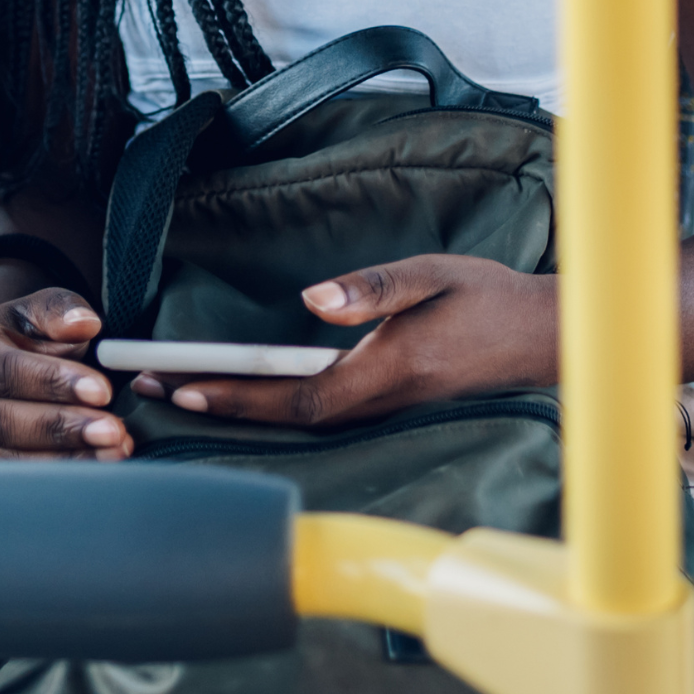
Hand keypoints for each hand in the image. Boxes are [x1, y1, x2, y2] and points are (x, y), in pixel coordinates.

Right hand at [0, 289, 129, 459]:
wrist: (9, 356)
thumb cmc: (29, 332)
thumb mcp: (40, 308)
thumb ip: (60, 310)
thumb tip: (84, 323)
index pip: (10, 372)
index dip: (54, 382)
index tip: (101, 390)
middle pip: (6, 422)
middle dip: (62, 428)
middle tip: (111, 430)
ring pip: (14, 458)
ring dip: (68, 457)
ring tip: (114, 450)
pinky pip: (26, 476)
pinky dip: (64, 472)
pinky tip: (99, 465)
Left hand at [134, 256, 555, 429]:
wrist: (545, 337)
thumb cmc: (488, 299)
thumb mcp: (432, 274)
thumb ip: (372, 289)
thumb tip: (311, 300)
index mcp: (387, 371)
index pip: (295, 396)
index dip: (234, 397)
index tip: (179, 387)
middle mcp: (381, 401)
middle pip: (284, 415)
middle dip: (215, 403)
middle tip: (149, 388)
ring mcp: (386, 410)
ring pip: (298, 419)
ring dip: (239, 407)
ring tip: (181, 389)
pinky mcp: (390, 406)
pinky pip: (320, 413)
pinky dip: (273, 406)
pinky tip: (245, 394)